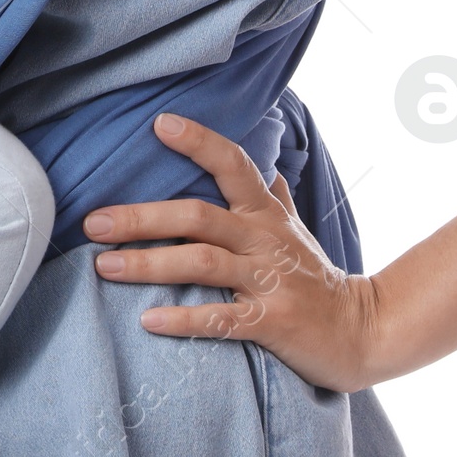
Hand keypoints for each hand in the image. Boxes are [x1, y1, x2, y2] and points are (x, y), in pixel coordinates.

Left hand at [84, 113, 381, 392]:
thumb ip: (276, 199)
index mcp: (266, 213)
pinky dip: (184, 318)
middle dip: (143, 218)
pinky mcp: (273, 323)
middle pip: (198, 216)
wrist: (363, 331)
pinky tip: (148, 320)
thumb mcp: (297, 230)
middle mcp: (264, 239)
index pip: (232, 164)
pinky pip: (222, 319)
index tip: (158, 124)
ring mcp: (269, 280)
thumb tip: (267, 166)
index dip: (198, 141)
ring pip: (202, 263)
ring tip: (104, 266)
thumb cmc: (317, 279)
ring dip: (150, 264)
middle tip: (93, 223)